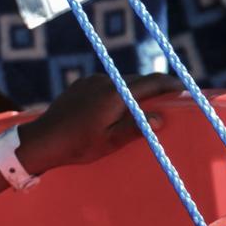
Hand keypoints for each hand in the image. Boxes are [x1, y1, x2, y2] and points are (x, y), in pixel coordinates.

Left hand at [17, 73, 183, 173]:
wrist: (42, 140)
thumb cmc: (77, 145)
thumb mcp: (110, 142)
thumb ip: (136, 128)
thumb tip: (161, 119)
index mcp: (115, 94)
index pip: (151, 82)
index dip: (170, 84)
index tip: (183, 89)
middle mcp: (103, 81)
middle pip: (138, 80)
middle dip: (155, 88)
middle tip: (168, 101)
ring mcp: (90, 81)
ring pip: (122, 81)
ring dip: (135, 90)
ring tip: (144, 106)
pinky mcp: (80, 85)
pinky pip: (107, 84)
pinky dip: (118, 91)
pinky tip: (118, 107)